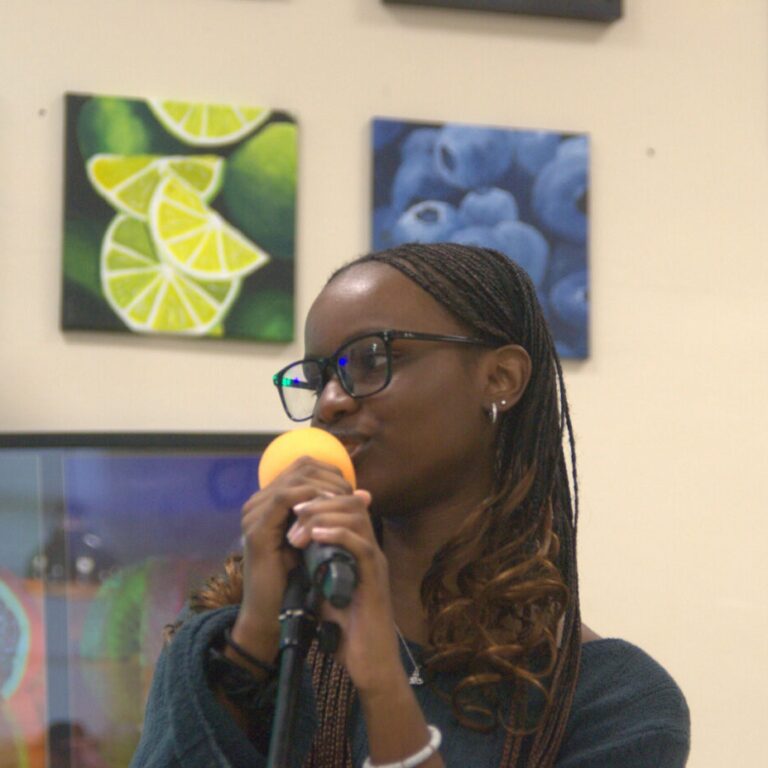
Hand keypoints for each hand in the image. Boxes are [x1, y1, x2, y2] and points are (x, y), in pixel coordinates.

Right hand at [229, 457, 352, 666]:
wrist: (273, 614)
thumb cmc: (297, 578)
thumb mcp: (319, 539)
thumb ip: (335, 515)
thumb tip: (365, 494)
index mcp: (270, 501)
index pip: (303, 467)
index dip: (330, 472)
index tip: (350, 488)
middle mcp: (258, 503)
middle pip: (300, 467)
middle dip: (330, 477)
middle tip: (350, 493)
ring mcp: (254, 514)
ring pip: (294, 480)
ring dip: (323, 487)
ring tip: (343, 500)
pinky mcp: (256, 529)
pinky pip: (283, 500)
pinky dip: (309, 499)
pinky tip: (327, 507)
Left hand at [286, 489, 404, 694]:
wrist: (370, 664)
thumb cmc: (348, 631)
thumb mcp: (325, 589)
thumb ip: (317, 567)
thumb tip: (295, 549)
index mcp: (358, 549)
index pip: (344, 506)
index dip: (319, 500)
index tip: (291, 511)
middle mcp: (369, 549)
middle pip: (351, 503)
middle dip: (318, 503)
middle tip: (292, 516)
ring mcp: (374, 562)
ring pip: (356, 517)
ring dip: (322, 517)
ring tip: (297, 532)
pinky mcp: (375, 578)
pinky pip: (361, 545)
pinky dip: (338, 534)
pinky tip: (317, 536)